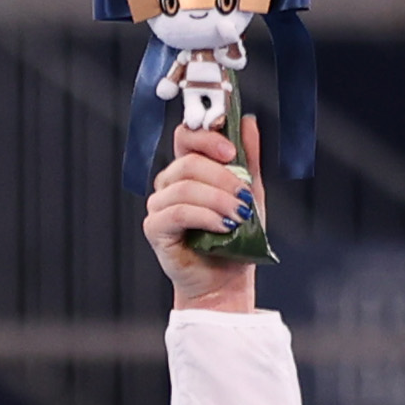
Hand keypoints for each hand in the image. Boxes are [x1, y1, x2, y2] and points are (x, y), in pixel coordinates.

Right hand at [142, 122, 261, 314]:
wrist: (226, 282)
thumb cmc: (234, 240)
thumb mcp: (250, 193)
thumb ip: (248, 159)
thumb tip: (249, 123)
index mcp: (189, 169)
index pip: (187, 136)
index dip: (207, 137)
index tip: (230, 150)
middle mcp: (170, 183)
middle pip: (189, 162)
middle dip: (222, 177)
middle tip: (242, 196)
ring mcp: (159, 205)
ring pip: (185, 187)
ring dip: (217, 200)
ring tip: (237, 216)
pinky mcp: (155, 228)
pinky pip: (179, 212)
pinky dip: (205, 216)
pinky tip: (222, 227)